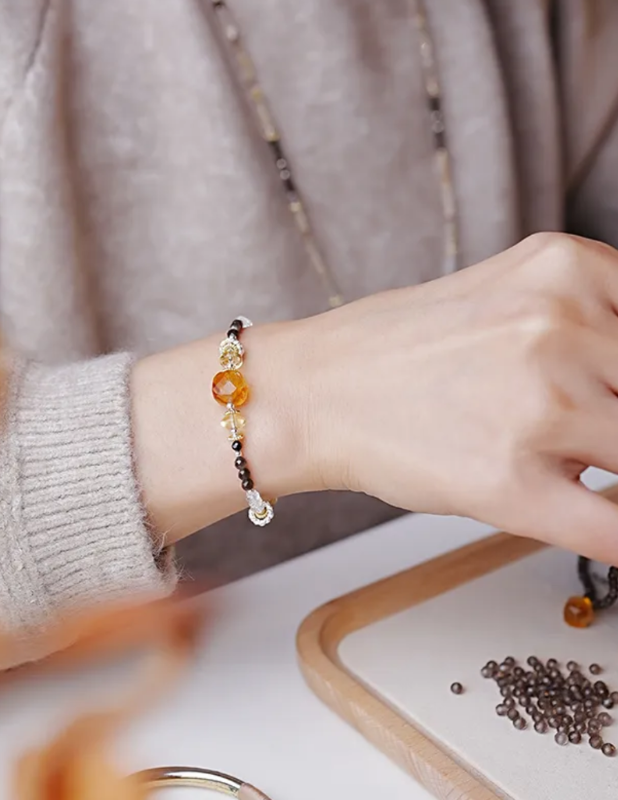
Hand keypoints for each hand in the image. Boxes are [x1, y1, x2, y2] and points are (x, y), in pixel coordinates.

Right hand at [292, 232, 617, 562]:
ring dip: (605, 467)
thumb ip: (591, 321)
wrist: (313, 392)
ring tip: (554, 459)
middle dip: (613, 419)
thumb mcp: (508, 293)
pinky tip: (598, 524)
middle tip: (577, 428)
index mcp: (568, 269)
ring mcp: (538, 408)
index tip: (614, 396)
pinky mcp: (510, 486)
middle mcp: (558, 328)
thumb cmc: (393, 350)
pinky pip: (613, 530)